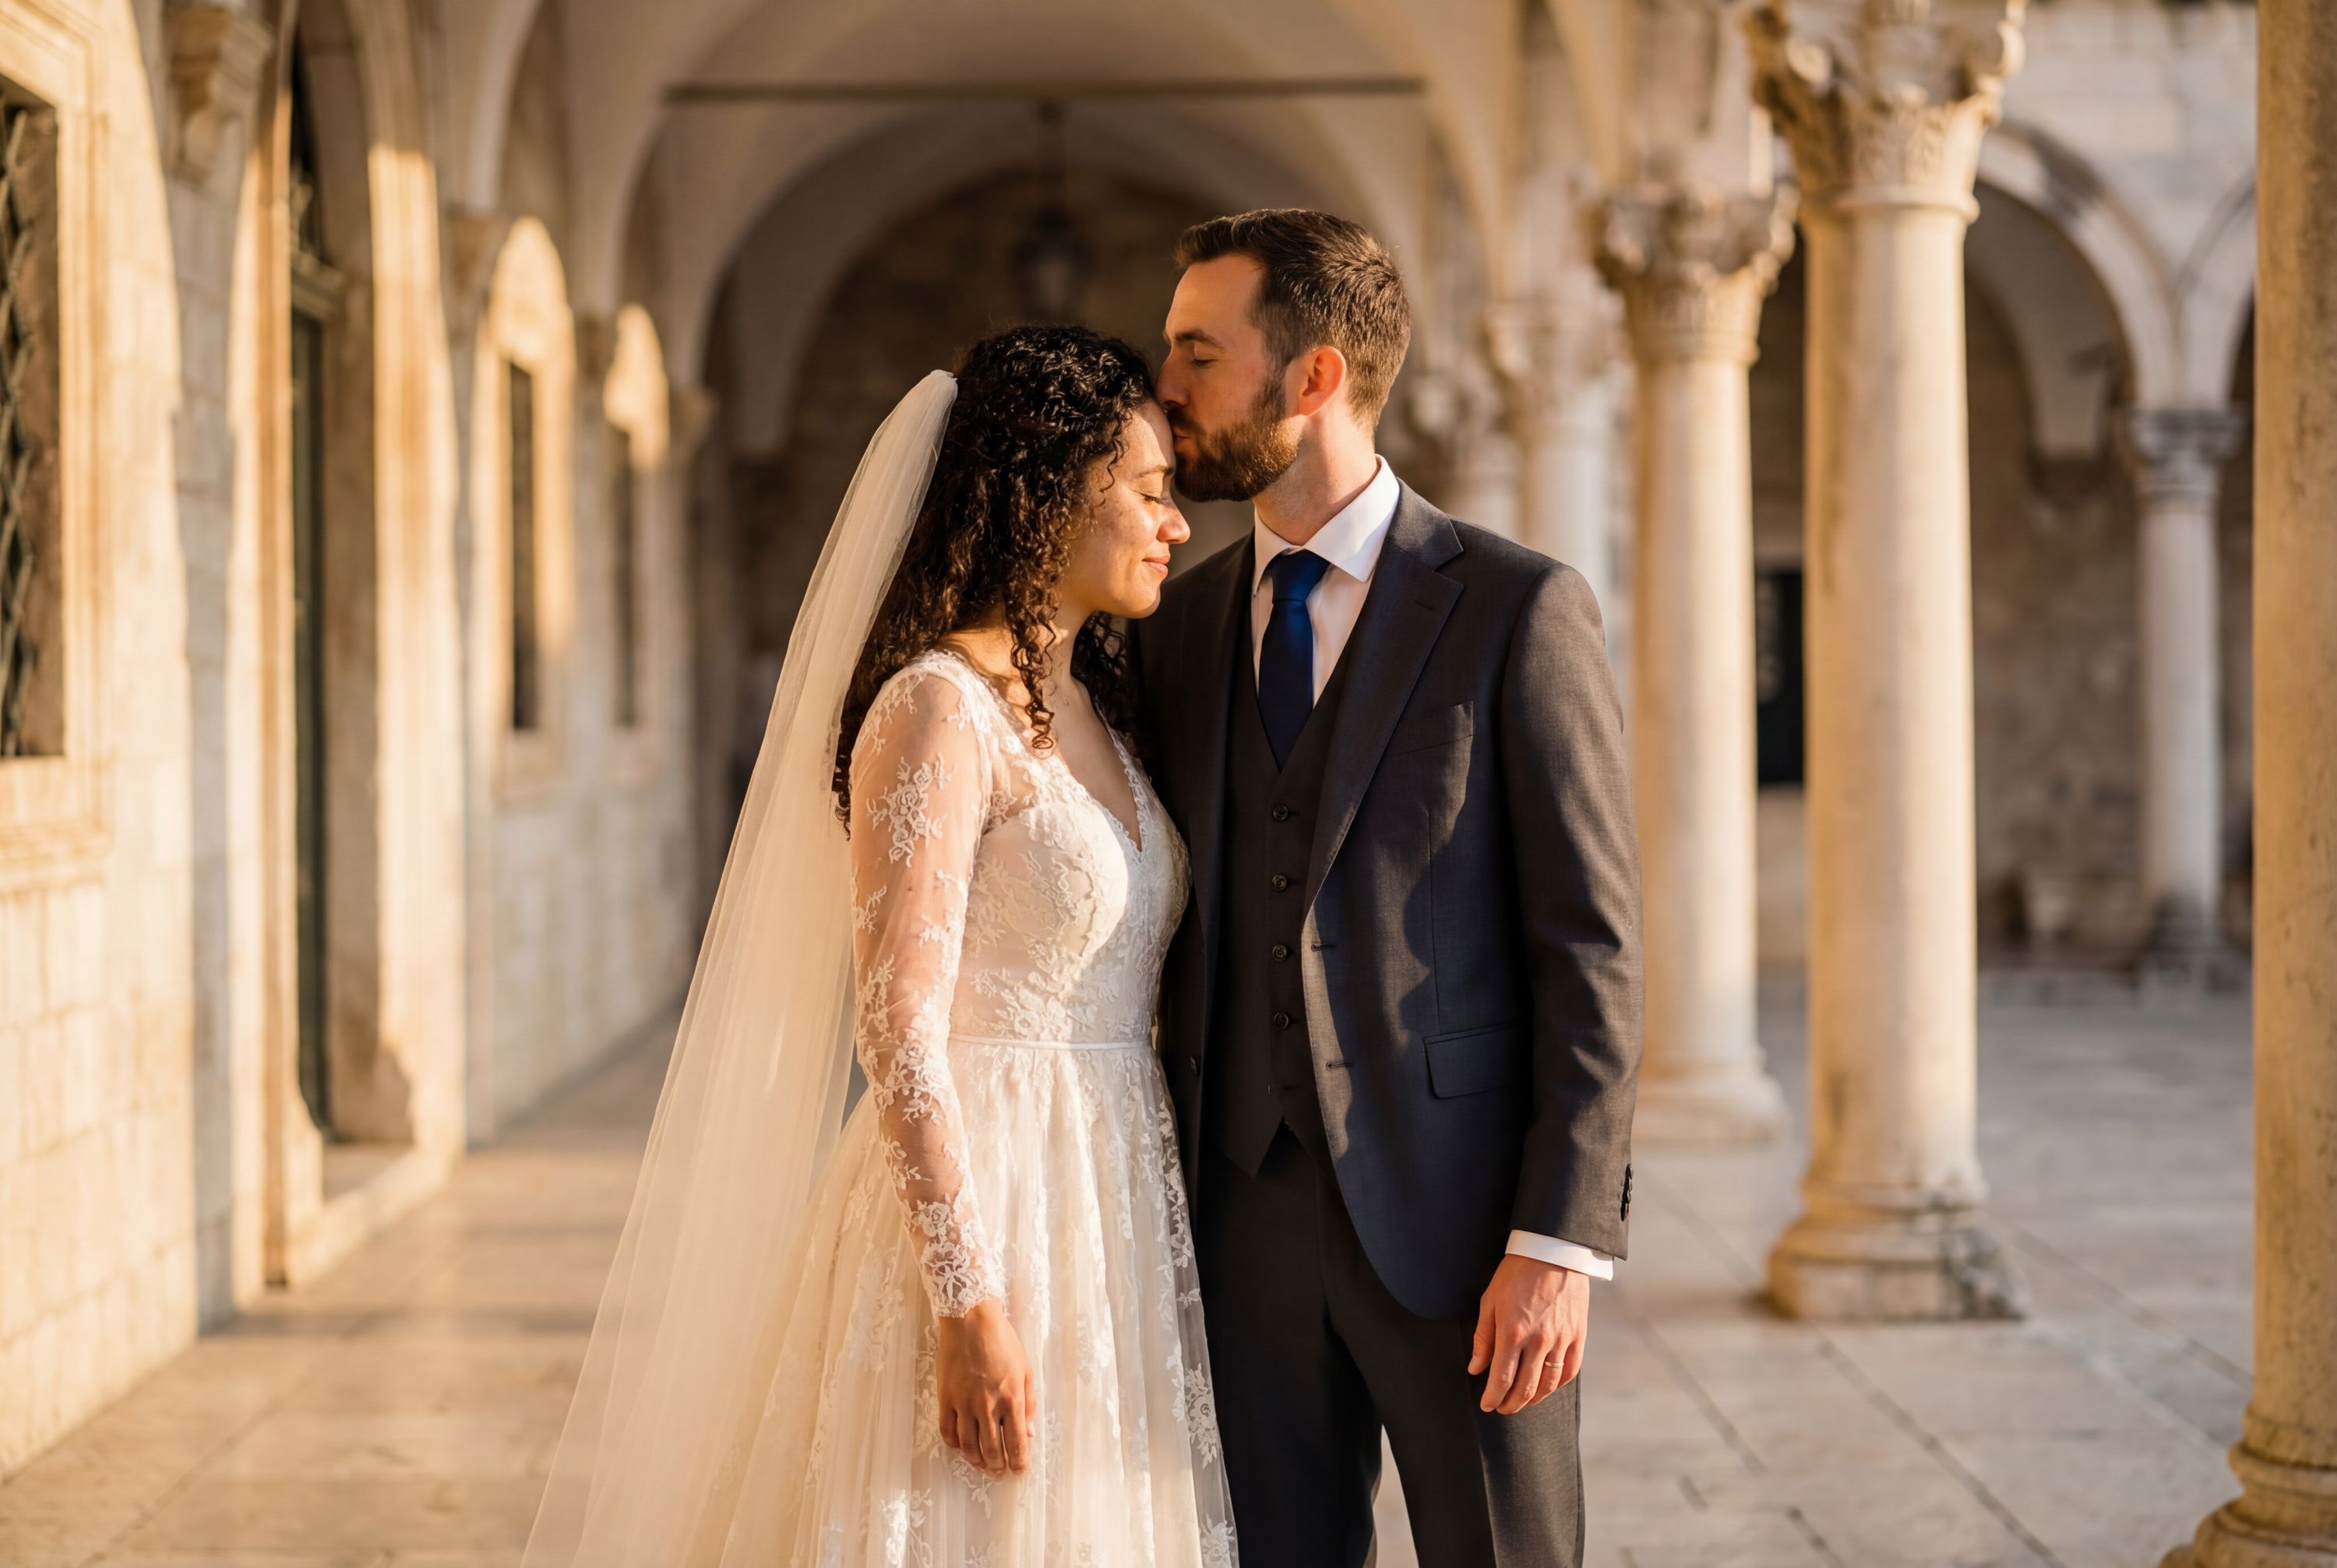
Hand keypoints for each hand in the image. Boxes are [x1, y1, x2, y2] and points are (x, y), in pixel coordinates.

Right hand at [935, 1299, 1035, 1474]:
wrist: (971, 1320)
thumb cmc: (1003, 1342)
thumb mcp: (1025, 1370)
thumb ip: (1029, 1404)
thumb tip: (1028, 1433)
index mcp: (1012, 1398)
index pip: (1016, 1442)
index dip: (1018, 1462)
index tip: (1019, 1471)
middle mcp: (988, 1405)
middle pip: (992, 1449)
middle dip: (997, 1466)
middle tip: (999, 1472)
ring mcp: (964, 1403)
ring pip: (968, 1445)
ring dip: (976, 1460)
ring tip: (982, 1465)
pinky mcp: (946, 1398)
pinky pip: (947, 1431)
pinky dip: (954, 1445)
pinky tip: (961, 1447)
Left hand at [1468, 1254, 1586, 1413]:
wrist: (1552, 1251)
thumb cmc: (1515, 1274)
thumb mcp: (1490, 1301)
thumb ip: (1483, 1338)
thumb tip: (1475, 1368)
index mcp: (1513, 1332)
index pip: (1501, 1379)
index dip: (1492, 1397)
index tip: (1487, 1405)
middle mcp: (1539, 1341)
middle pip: (1525, 1388)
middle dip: (1511, 1404)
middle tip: (1502, 1408)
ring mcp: (1561, 1340)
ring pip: (1548, 1385)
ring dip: (1533, 1399)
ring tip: (1522, 1402)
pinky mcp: (1578, 1335)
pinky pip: (1570, 1371)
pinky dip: (1557, 1385)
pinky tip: (1547, 1388)